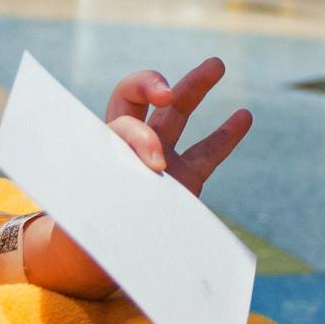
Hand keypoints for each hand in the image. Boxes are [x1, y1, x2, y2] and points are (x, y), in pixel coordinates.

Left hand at [29, 59, 252, 297]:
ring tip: (216, 64)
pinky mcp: (184, 179)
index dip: (140, 137)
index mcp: (103, 148)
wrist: (92, 259)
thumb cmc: (79, 234)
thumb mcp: (86, 216)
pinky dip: (226, 134)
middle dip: (153, 85)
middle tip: (168, 91)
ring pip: (178, 113)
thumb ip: (110, 197)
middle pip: (141, 99)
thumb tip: (145, 183)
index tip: (155, 163)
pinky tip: (245, 115)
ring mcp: (159, 159)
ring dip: (194, 86)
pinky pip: (208, 151)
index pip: (125, 126)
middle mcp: (129, 146)